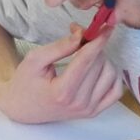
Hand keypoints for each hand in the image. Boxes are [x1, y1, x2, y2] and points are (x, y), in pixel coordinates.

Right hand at [0, 24, 123, 123]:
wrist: (23, 108)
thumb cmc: (26, 82)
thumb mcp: (35, 59)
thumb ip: (60, 47)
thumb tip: (82, 34)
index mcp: (62, 92)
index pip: (86, 61)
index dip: (97, 41)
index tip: (106, 27)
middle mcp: (79, 103)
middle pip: (99, 64)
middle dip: (93, 46)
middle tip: (81, 39)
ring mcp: (88, 110)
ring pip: (111, 75)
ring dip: (102, 59)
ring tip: (86, 55)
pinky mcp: (94, 112)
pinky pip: (116, 91)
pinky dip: (113, 76)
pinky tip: (100, 69)